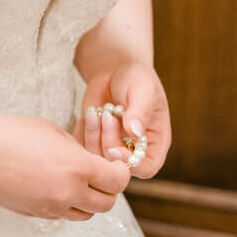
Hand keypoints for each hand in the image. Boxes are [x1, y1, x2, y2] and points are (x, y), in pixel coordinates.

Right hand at [0, 115, 133, 222]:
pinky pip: (62, 214)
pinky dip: (66, 203)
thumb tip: (91, 160)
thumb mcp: (53, 131)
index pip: (118, 181)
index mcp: (78, 168)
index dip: (119, 171)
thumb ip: (78, 150)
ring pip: (85, 214)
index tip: (112, 162)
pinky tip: (52, 184)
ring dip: (87, 199)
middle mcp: (68, 194)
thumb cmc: (10, 134)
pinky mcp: (36, 214)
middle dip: (107, 189)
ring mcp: (51, 208)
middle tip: (98, 172)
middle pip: (107, 204)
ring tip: (74, 179)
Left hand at [75, 61, 170, 179]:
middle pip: (118, 166)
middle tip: (108, 116)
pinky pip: (81, 147)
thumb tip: (135, 133)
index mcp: (155, 142)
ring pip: (97, 159)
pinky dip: (82, 131)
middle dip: (108, 143)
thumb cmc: (136, 78)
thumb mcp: (143, 90)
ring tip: (98, 111)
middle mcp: (134, 148)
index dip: (130, 163)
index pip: (147, 167)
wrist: (114, 68)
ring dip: (93, 136)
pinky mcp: (93, 139)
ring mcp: (112, 145)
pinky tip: (90, 113)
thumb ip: (139, 111)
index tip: (116, 147)